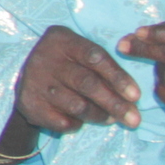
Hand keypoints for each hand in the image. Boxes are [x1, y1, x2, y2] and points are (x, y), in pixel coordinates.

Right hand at [13, 25, 139, 134]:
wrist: (29, 76)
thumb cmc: (68, 63)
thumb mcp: (82, 53)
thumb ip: (106, 66)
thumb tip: (132, 97)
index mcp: (61, 40)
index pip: (94, 57)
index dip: (117, 77)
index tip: (136, 96)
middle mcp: (44, 58)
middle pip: (86, 83)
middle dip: (114, 103)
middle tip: (134, 119)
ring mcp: (34, 81)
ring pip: (76, 105)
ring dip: (99, 116)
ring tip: (110, 119)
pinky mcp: (28, 103)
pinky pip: (61, 121)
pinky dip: (76, 124)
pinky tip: (80, 120)